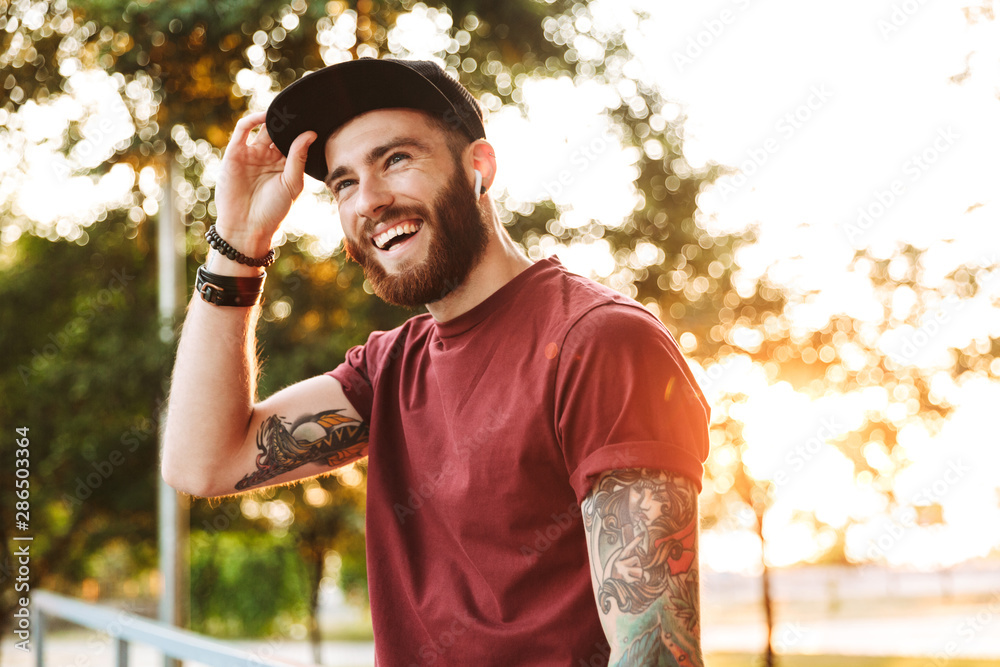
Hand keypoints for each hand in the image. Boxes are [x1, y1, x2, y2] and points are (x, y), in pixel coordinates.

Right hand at [213, 111, 316, 255]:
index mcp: (283, 164)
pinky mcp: (235, 153)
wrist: (247, 227)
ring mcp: (251, 154)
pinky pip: (243, 130)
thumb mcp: (291, 183)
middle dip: (288, 120)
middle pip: (279, 131)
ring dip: (273, 118)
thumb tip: (310, 133)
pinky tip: (266, 117)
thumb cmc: (273, 211)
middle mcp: (267, 157)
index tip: (315, 117)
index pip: (293, 140)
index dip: (301, 129)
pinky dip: (253, 120)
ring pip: (263, 128)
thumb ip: (298, 158)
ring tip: (286, 110)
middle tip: (301, 108)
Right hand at [611, 534, 645, 583]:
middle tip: (630, 572)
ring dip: (638, 576)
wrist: (611, 587)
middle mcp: (619, 563)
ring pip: (640, 570)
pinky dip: (637, 582)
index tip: (643, 533)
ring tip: (630, 578)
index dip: (636, 540)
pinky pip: (639, 579)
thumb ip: (631, 561)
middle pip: (637, 560)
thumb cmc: (620, 574)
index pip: (628, 547)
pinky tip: (630, 583)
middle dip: (637, 567)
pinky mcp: (626, 580)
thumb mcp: (623, 564)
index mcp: (619, 557)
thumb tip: (644, 568)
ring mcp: (622, 571)